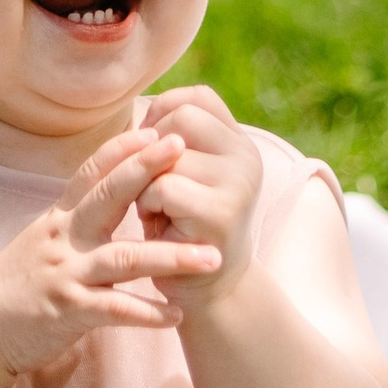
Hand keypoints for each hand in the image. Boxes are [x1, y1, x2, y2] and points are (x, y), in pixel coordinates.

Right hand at [0, 130, 221, 376]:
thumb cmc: (16, 284)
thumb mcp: (43, 240)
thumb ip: (75, 218)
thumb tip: (110, 192)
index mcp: (58, 219)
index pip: (90, 173)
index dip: (122, 148)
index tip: (155, 127)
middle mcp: (62, 239)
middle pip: (108, 197)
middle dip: (147, 171)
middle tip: (185, 151)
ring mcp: (65, 274)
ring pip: (124, 259)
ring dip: (171, 257)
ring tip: (211, 257)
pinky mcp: (68, 312)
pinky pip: (115, 311)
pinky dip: (147, 313)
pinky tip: (176, 315)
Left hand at [128, 85, 263, 313]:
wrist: (208, 289)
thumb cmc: (182, 226)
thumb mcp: (183, 175)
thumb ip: (173, 139)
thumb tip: (141, 116)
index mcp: (239, 143)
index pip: (196, 98)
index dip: (161, 114)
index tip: (150, 148)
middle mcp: (246, 157)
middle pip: (181, 118)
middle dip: (152, 148)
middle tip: (150, 182)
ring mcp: (239, 184)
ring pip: (168, 153)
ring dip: (145, 180)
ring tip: (156, 207)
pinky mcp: (222, 213)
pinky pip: (164, 186)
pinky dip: (148, 204)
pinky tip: (158, 223)